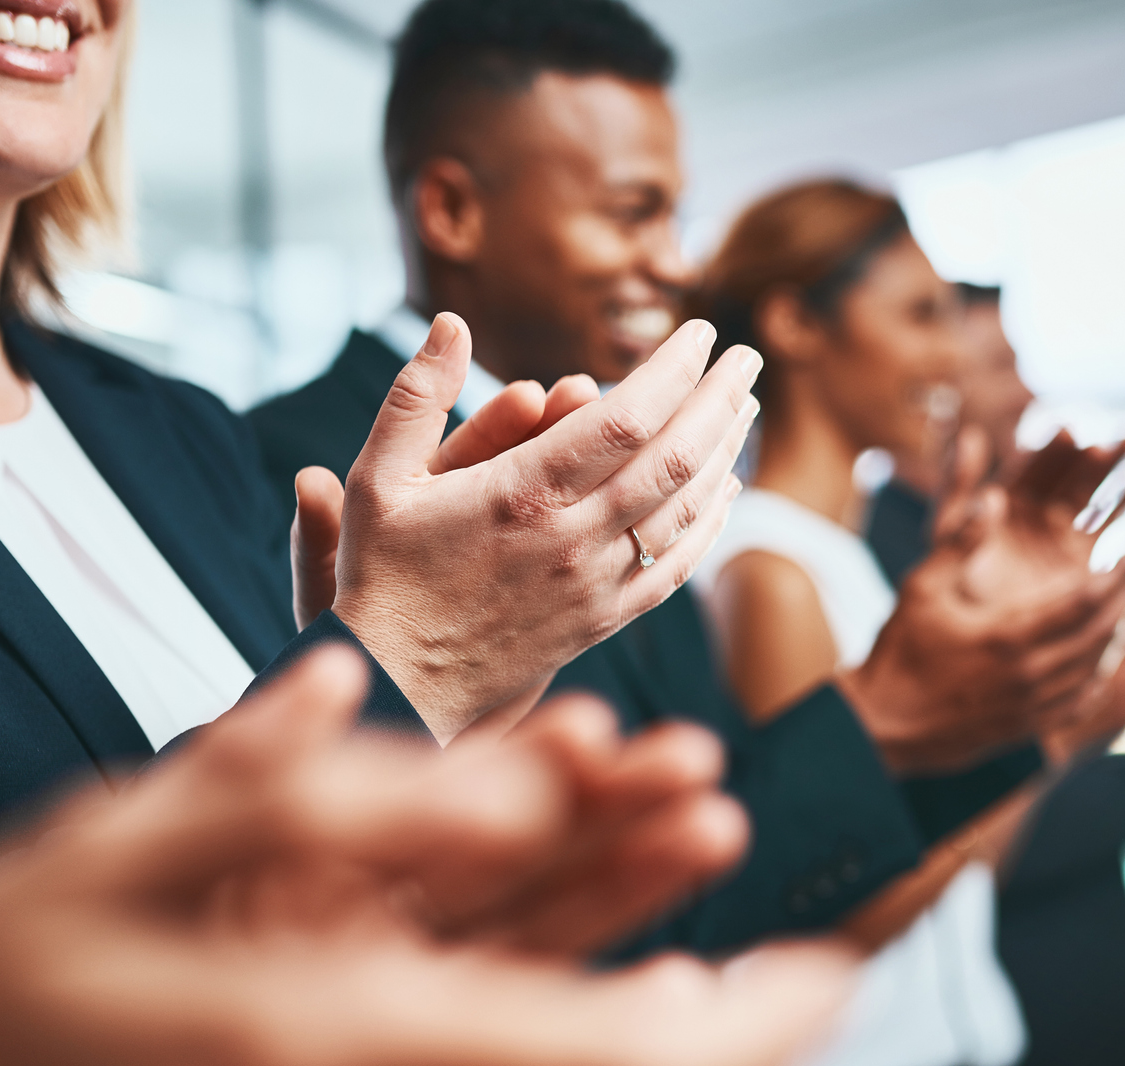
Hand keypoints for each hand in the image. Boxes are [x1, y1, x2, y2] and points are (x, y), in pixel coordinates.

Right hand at [331, 313, 759, 740]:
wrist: (397, 686)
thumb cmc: (381, 575)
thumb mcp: (376, 478)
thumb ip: (415, 396)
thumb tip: (451, 320)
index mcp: (523, 494)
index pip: (627, 418)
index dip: (675, 370)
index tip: (700, 333)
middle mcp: (572, 539)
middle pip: (675, 458)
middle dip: (720, 400)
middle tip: (747, 357)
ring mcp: (594, 585)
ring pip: (685, 512)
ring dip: (725, 454)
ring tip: (745, 408)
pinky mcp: (602, 622)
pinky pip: (674, 568)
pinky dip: (709, 525)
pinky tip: (725, 492)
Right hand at [837, 486, 1124, 774]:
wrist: (881, 729)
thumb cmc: (898, 653)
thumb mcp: (921, 589)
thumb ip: (961, 543)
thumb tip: (993, 496)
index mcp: (1007, 636)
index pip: (1085, 601)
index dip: (1117, 574)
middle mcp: (1029, 674)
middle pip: (1102, 634)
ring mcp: (1032, 707)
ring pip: (1097, 669)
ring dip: (1118, 636)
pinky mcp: (1027, 728)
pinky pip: (1081, 702)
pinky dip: (1101, 676)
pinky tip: (1102, 660)